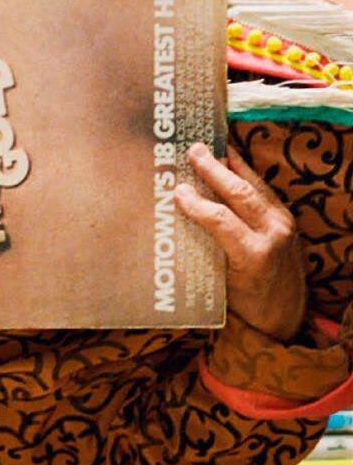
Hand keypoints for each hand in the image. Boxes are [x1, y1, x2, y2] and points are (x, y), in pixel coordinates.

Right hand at [173, 143, 307, 342]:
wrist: (286, 315)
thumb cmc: (247, 305)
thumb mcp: (221, 284)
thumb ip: (205, 251)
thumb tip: (179, 223)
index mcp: (254, 255)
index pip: (221, 220)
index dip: (197, 203)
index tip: (176, 190)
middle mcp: (273, 235)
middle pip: (240, 194)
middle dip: (214, 170)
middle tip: (193, 151)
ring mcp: (284, 225)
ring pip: (255, 187)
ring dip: (231, 166)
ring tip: (211, 150)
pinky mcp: (288, 220)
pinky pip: (264, 191)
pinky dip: (246, 174)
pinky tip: (233, 163)